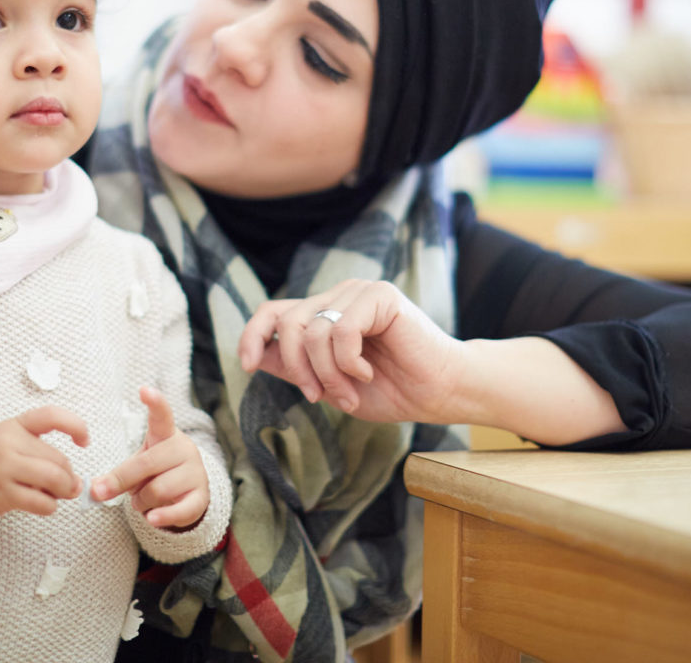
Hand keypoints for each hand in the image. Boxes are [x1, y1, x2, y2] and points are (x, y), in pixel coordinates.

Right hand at [0, 405, 89, 521]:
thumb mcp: (8, 440)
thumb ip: (40, 451)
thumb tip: (74, 479)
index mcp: (14, 426)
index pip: (52, 416)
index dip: (76, 426)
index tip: (84, 441)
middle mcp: (8, 444)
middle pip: (58, 458)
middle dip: (69, 475)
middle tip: (68, 484)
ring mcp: (4, 469)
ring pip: (53, 479)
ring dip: (64, 491)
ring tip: (59, 494)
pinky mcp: (1, 494)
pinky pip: (40, 502)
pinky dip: (49, 506)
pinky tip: (43, 504)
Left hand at [91, 386, 208, 528]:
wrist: (189, 494)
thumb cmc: (157, 473)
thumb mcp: (138, 468)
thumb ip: (117, 475)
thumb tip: (94, 491)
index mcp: (166, 435)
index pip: (162, 416)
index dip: (155, 403)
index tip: (144, 389)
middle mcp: (184, 449)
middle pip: (147, 463)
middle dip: (121, 481)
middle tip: (101, 492)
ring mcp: (196, 472)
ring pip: (158, 489)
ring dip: (141, 501)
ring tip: (142, 502)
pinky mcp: (201, 497)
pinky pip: (179, 510)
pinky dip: (162, 517)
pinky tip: (153, 519)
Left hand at [237, 278, 466, 423]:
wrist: (442, 393)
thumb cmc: (394, 390)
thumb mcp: (332, 385)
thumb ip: (297, 368)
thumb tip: (256, 358)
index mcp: (325, 313)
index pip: (273, 311)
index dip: (253, 334)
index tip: (249, 366)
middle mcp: (339, 296)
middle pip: (288, 323)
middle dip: (297, 369)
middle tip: (318, 397)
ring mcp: (359, 292)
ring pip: (314, 331)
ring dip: (327, 374)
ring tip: (350, 393)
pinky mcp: (381, 295)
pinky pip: (342, 330)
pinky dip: (348, 362)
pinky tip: (368, 373)